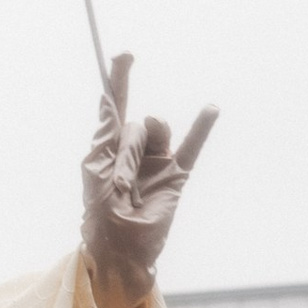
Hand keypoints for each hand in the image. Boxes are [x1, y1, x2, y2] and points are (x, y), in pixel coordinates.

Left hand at [84, 53, 216, 307]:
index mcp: (107, 146)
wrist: (120, 252)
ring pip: (157, 131)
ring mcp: (156, 161)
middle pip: (135, 124)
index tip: (123, 55)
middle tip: (120, 181)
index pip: (114, 105)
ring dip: (142, 152)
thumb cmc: (99, 214)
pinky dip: (201, 127)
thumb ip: (111, 138)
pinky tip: (210, 108)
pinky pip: (191, 146)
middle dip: (126, 150)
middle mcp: (133, 149)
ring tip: (133, 183)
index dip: (118, 79)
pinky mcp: (175, 176)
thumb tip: (123, 110)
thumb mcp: (97, 172)